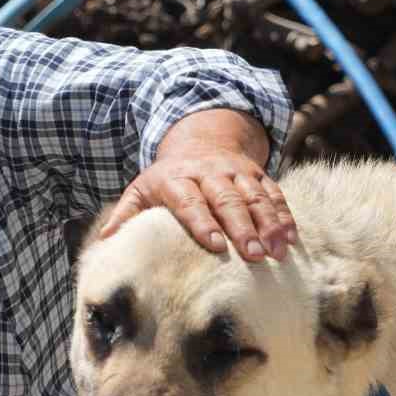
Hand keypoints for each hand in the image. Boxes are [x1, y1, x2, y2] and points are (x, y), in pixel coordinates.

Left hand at [100, 111, 295, 261]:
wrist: (200, 140)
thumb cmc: (166, 179)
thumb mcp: (140, 190)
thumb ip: (124, 216)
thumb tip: (104, 243)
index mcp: (176, 179)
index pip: (190, 202)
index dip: (202, 222)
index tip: (215, 244)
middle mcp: (208, 173)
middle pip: (227, 200)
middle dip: (242, 227)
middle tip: (253, 255)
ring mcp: (236, 172)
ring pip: (255, 197)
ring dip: (269, 224)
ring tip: (277, 251)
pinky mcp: (256, 174)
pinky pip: (273, 193)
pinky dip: (284, 215)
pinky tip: (291, 239)